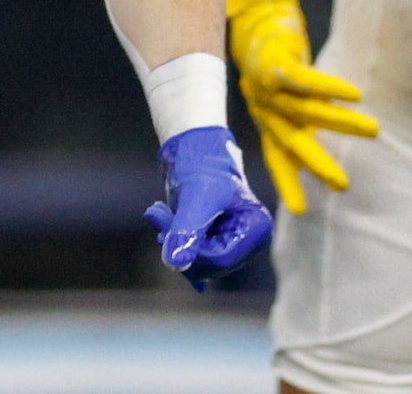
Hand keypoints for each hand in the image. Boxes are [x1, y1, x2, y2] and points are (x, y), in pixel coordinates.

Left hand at [143, 127, 272, 284]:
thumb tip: (175, 263)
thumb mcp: (196, 195)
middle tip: (155, 214)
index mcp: (255, 230)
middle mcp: (248, 241)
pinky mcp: (214, 239)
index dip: (189, 250)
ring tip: (157, 211)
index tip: (163, 227)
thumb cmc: (202, 163)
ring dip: (172, 239)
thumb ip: (187, 228)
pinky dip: (173, 239)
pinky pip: (191, 253)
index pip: (221, 260)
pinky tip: (162, 217)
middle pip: (208, 264)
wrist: (193, 147)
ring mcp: (231, 241)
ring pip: (196, 260)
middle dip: (178, 242)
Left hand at [227, 0, 378, 213]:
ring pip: (307, 109)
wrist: (252, 19)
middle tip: (342, 186)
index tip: (300, 211)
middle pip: (292, 141)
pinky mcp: (276, 60)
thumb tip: (318, 166)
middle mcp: (266, 108)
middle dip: (316, 164)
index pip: (276, 158)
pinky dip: (330, 87)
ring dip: (340, 122)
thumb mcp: (283, 100)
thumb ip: (299, 127)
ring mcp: (268, 85)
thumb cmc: (274, 66)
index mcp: (268, 121)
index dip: (287, 183)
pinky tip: (356, 95)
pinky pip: (304, 77)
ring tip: (375, 131)